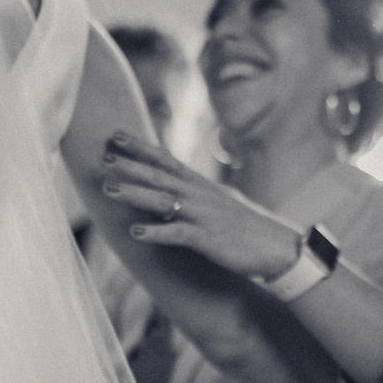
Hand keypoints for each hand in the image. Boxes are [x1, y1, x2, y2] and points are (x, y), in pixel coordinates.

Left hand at [100, 132, 303, 278]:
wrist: (279, 248)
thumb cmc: (249, 228)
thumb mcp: (222, 202)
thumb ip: (199, 193)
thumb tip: (181, 187)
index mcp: (201, 186)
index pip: (166, 160)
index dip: (140, 147)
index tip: (116, 135)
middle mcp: (200, 196)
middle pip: (159, 177)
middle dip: (130, 166)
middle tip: (103, 156)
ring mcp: (203, 216)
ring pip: (163, 201)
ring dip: (135, 194)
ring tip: (108, 189)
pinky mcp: (208, 239)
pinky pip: (178, 234)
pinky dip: (156, 233)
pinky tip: (135, 233)